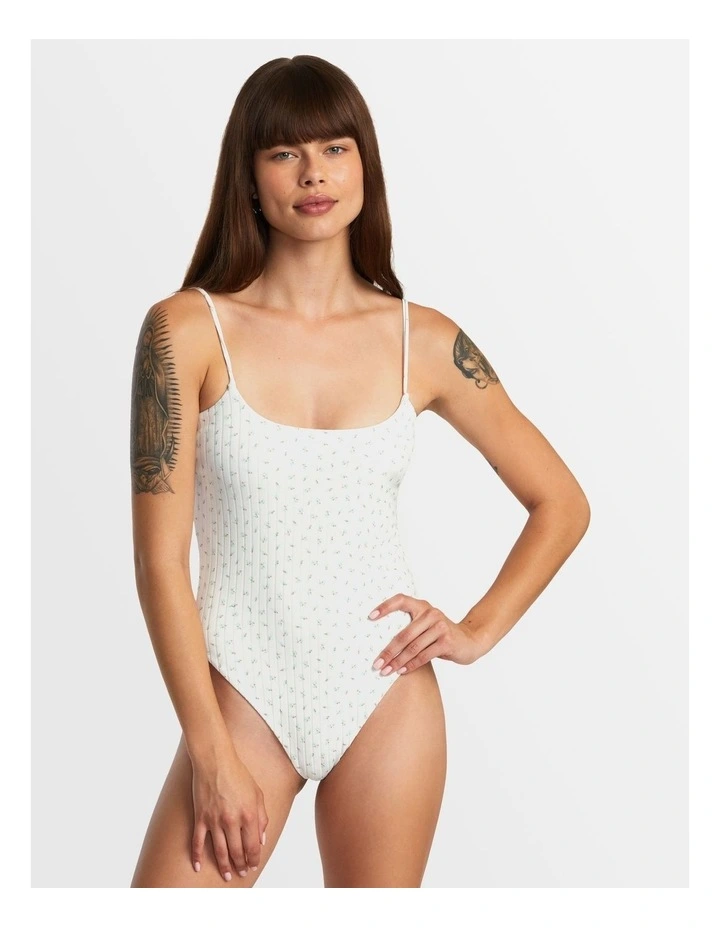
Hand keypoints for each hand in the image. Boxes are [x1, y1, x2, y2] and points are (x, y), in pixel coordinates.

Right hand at [190, 745, 268, 880]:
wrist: (215, 760)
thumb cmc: (238, 774)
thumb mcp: (257, 793)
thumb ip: (262, 817)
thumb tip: (262, 838)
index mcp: (249, 815)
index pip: (253, 846)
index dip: (254, 859)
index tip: (253, 865)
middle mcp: (232, 821)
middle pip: (237, 852)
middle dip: (240, 865)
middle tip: (241, 873)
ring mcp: (215, 820)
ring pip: (220, 851)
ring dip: (224, 866)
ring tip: (226, 876)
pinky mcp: (201, 817)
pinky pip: (198, 842)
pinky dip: (197, 856)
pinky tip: (198, 867)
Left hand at [368, 594, 482, 675]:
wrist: (470, 641)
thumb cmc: (441, 636)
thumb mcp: (427, 626)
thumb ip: (411, 628)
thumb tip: (383, 646)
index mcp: (422, 606)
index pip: (401, 600)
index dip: (385, 607)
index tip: (370, 617)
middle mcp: (431, 613)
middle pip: (403, 634)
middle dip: (388, 651)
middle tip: (376, 663)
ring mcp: (440, 627)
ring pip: (412, 647)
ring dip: (397, 661)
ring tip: (385, 671)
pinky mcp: (446, 641)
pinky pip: (423, 655)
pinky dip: (411, 665)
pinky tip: (401, 671)